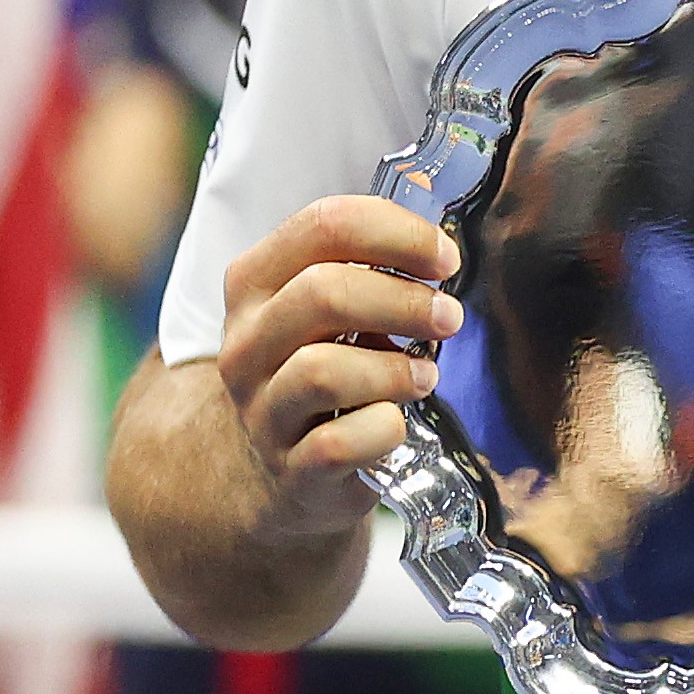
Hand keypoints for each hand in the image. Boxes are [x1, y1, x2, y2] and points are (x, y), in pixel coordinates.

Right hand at [214, 194, 463, 545]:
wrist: (296, 467)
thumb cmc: (333, 364)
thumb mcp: (334, 307)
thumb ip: (370, 265)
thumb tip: (440, 248)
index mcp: (255, 284)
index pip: (322, 225)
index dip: (399, 233)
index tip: (444, 259)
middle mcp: (245, 343)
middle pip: (323, 293)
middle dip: (404, 300)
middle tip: (448, 318)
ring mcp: (260, 410)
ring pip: (322, 371)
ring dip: (395, 370)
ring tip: (424, 376)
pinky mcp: (289, 468)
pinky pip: (338, 443)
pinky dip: (383, 430)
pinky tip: (396, 424)